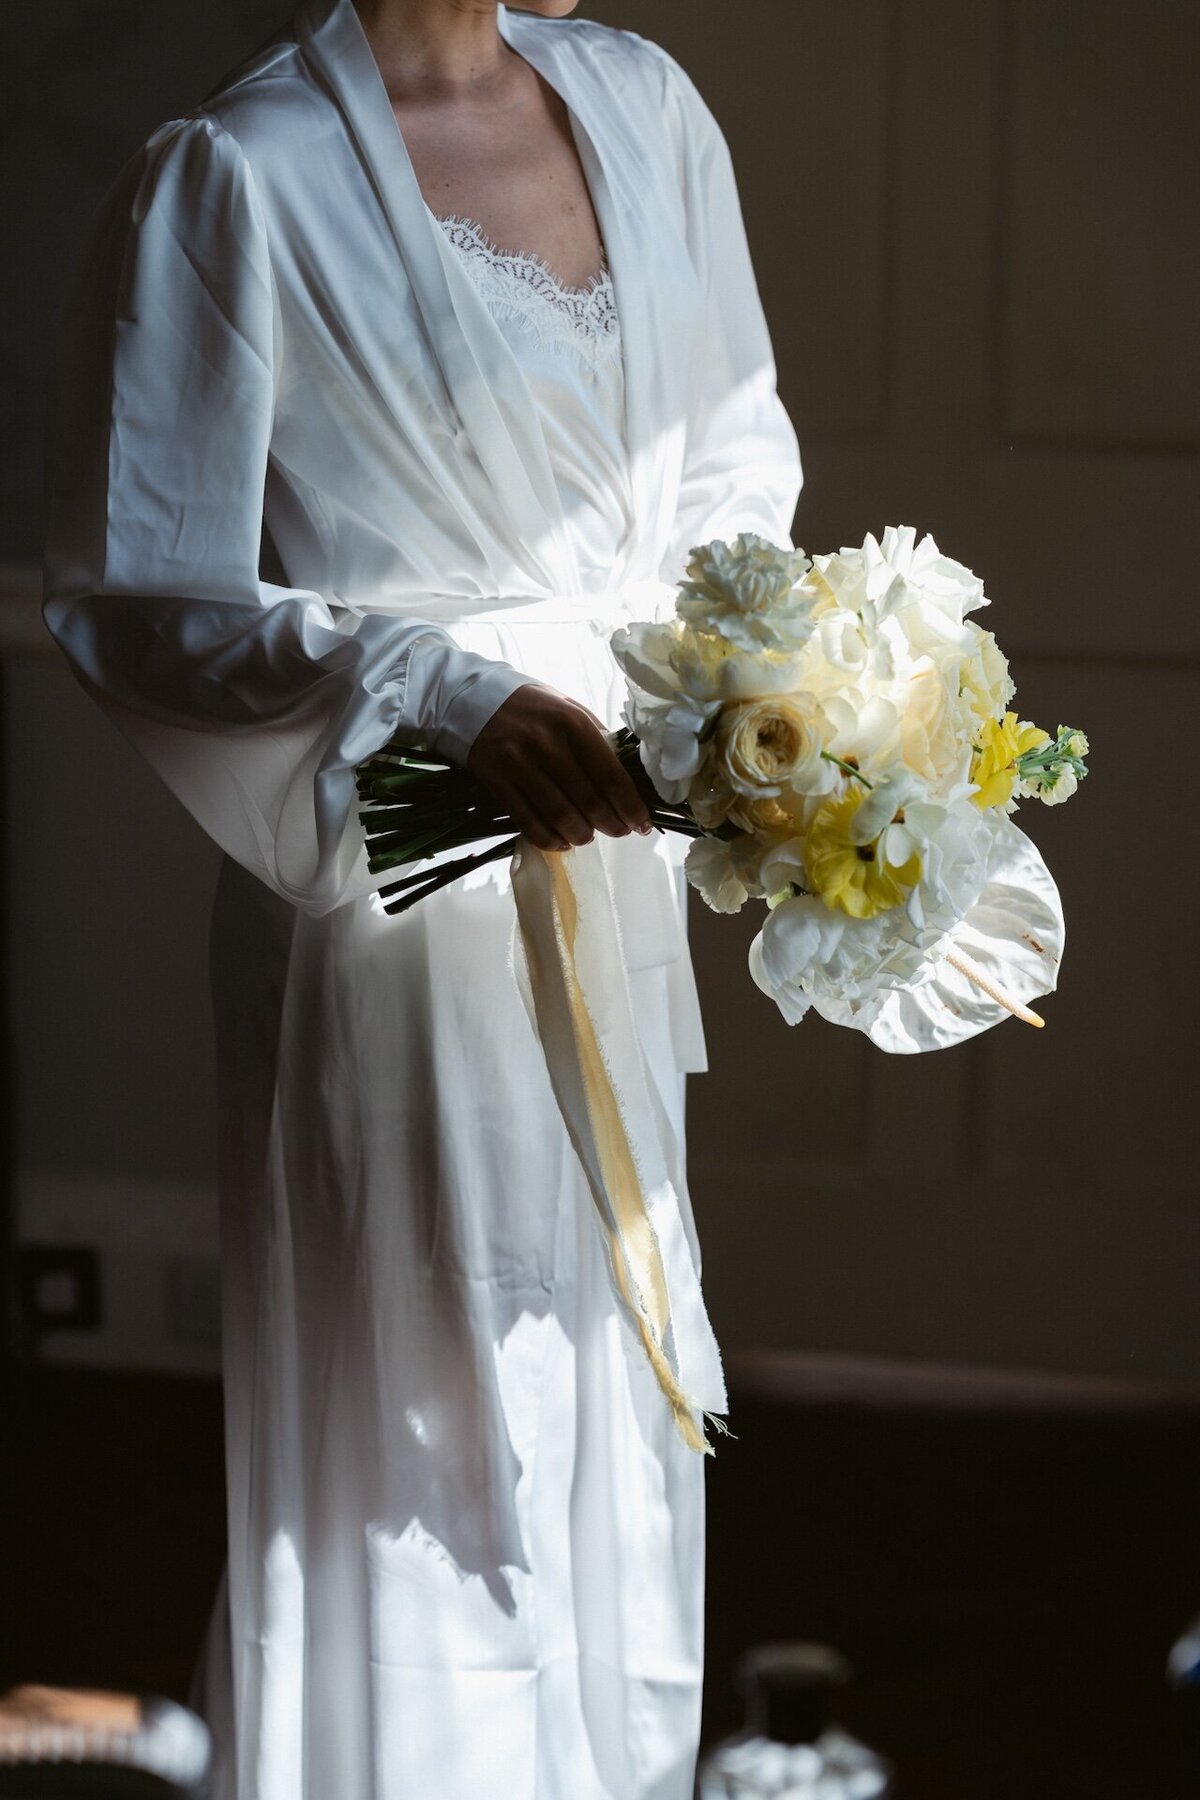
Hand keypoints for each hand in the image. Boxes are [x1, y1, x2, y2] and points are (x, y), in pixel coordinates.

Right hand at [467, 684, 652, 852]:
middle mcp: (546, 743)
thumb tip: (626, 773)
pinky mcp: (496, 780)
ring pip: (559, 815)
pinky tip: (562, 842)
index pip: (610, 775)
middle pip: (588, 800)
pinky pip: (528, 821)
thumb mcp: (568, 707)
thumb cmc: (530, 706)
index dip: (630, 806)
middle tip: (620, 832)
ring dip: (581, 834)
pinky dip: (549, 838)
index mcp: (572, 722)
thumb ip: (595, 737)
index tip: (642, 823)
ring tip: (588, 837)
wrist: (469, 699)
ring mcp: (518, 763)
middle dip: (611, 824)